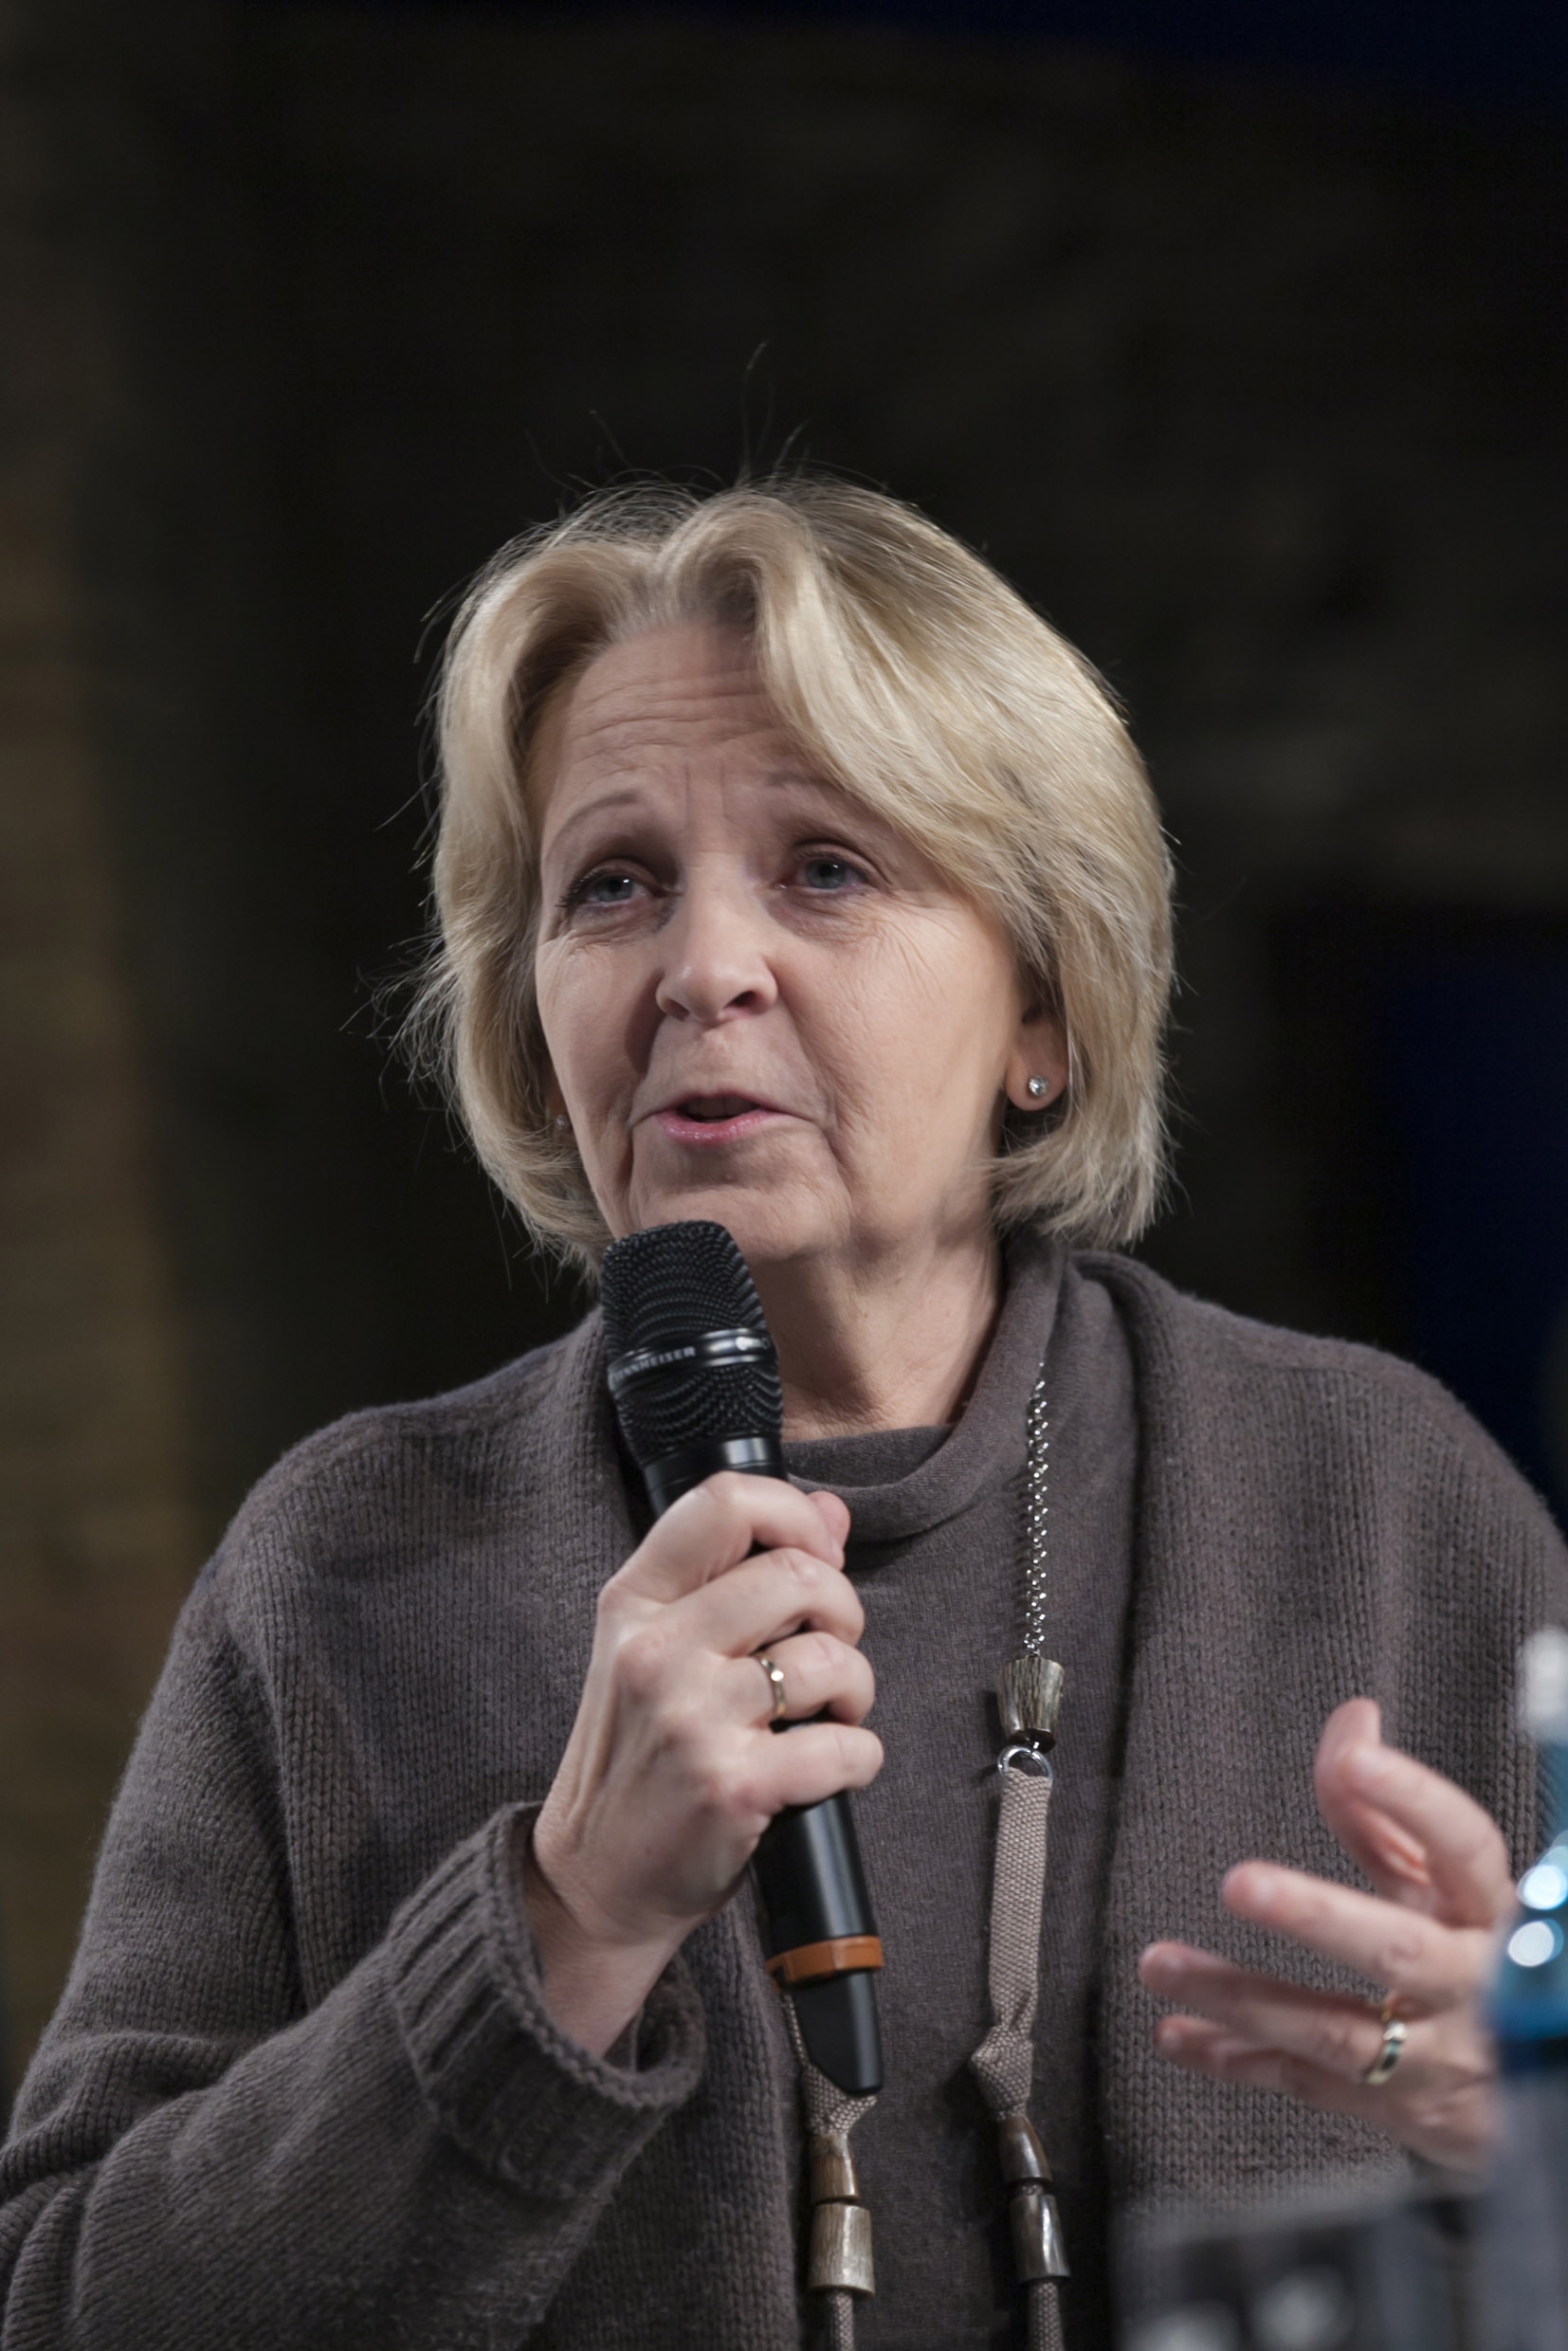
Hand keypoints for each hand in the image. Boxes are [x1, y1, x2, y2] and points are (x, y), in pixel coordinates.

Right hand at [525, 1473, 879, 2054]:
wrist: (595, 1878)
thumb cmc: (639, 1757)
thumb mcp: (663, 1649)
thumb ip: (739, 1573)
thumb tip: (830, 1512)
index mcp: (635, 1602)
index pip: (724, 1501)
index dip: (795, 1516)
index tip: (817, 1559)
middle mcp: (656, 1650)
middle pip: (797, 1574)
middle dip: (842, 1612)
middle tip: (828, 1653)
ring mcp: (691, 1717)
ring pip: (831, 1659)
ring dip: (855, 1688)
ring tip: (829, 1715)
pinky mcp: (732, 1785)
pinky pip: (844, 1746)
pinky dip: (859, 1757)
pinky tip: (830, 1767)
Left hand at [1139, 1698, 1514, 2169]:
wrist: (1545, 2086)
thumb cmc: (1476, 1958)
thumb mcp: (1444, 1890)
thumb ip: (1388, 1813)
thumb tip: (1354, 1719)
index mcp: (1492, 1912)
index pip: (1464, 1847)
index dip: (1415, 1801)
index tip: (1358, 1756)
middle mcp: (1475, 1987)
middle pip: (1396, 1952)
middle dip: (1317, 1916)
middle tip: (1240, 1882)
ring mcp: (1442, 2059)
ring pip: (1336, 2031)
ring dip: (1242, 1998)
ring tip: (1160, 1963)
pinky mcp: (1404, 2112)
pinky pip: (1313, 2085)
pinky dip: (1241, 2060)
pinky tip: (1179, 2034)